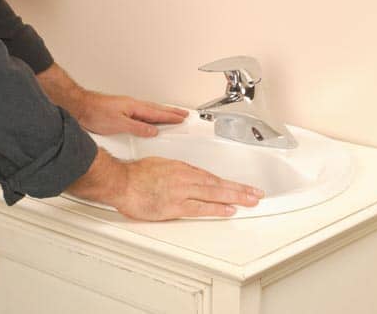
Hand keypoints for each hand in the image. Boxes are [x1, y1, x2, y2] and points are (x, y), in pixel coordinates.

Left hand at [36, 63, 187, 137]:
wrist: (79, 107)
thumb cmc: (94, 113)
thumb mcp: (118, 124)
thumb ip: (137, 128)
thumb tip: (152, 131)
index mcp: (134, 107)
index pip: (158, 113)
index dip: (171, 116)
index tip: (183, 118)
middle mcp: (132, 105)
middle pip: (157, 109)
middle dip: (171, 112)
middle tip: (183, 114)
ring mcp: (127, 107)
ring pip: (150, 110)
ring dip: (162, 112)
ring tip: (171, 115)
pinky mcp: (121, 110)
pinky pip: (142, 112)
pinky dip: (151, 114)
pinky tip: (150, 119)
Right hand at [67, 149, 264, 220]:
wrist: (121, 181)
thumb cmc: (134, 174)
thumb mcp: (160, 165)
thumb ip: (175, 173)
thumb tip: (184, 178)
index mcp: (182, 168)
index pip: (211, 176)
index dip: (227, 183)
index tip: (239, 187)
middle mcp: (186, 178)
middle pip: (218, 184)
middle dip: (239, 189)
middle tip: (256, 194)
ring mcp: (182, 191)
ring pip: (215, 193)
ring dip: (235, 197)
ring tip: (251, 201)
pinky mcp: (175, 205)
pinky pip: (200, 208)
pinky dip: (216, 209)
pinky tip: (229, 210)